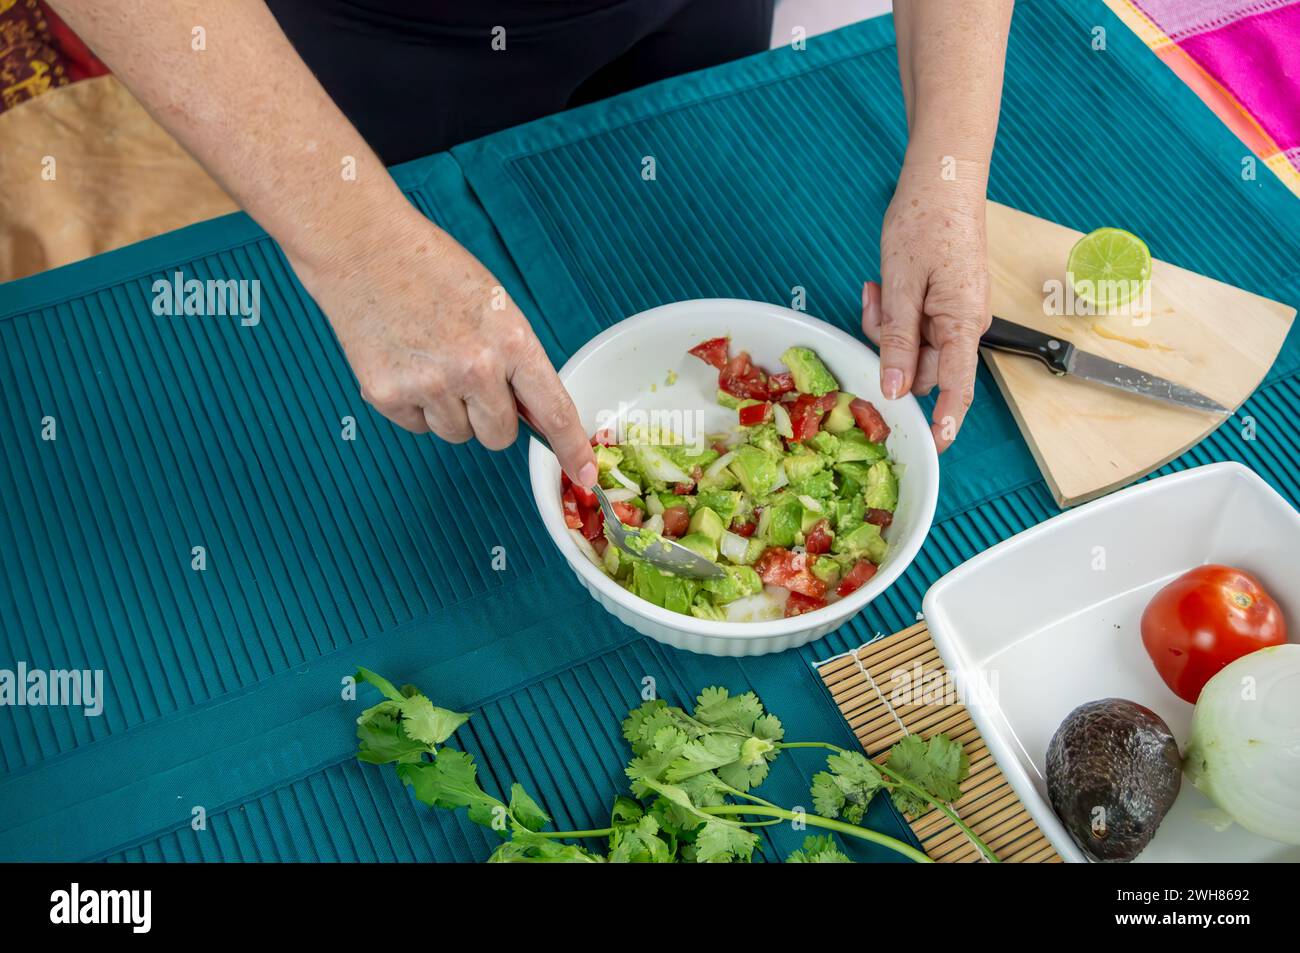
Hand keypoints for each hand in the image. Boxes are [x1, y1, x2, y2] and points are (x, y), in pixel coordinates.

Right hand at [294, 213, 596, 484]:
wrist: (363, 248)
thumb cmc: (432, 271)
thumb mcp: (495, 307)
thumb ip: (517, 360)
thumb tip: (533, 414)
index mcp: (511, 341)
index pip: (553, 410)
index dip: (571, 447)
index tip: (583, 473)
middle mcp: (474, 368)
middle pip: (500, 436)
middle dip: (492, 417)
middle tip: (469, 375)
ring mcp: (429, 385)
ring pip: (458, 434)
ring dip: (450, 410)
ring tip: (431, 358)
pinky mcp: (387, 396)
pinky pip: (418, 427)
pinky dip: (414, 405)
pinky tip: (405, 362)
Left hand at [862, 160, 990, 451]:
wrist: (943, 177)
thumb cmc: (927, 221)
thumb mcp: (902, 285)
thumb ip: (897, 340)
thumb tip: (893, 387)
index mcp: (962, 323)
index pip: (957, 387)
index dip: (946, 420)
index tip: (936, 447)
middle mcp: (965, 323)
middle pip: (922, 366)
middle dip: (889, 348)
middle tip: (874, 304)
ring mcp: (956, 312)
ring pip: (912, 345)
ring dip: (887, 325)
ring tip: (879, 285)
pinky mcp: (945, 300)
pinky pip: (914, 323)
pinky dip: (894, 311)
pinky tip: (885, 283)